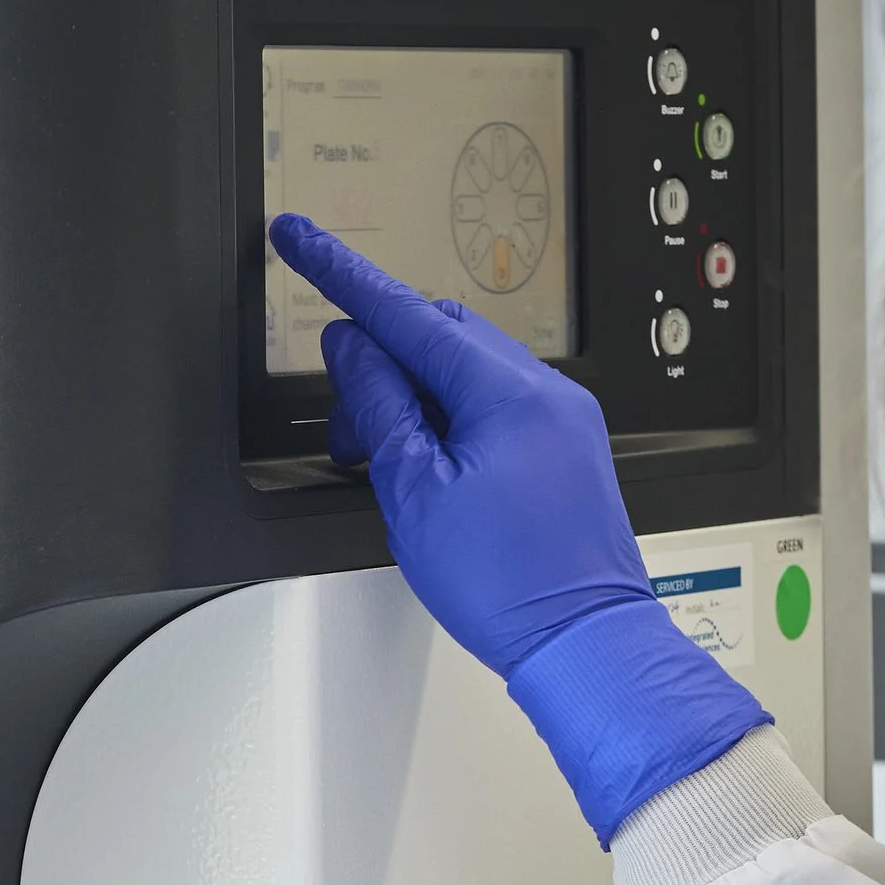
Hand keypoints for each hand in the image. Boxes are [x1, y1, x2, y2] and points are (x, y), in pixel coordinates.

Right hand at [268, 214, 769, 846]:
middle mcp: (546, 391)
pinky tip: (433, 468)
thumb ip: (378, 406)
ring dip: (416, 399)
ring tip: (390, 465)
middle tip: (347, 427)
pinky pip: (499, 404)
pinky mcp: (569, 448)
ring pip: (469, 371)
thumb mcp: (414, 493)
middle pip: (441, 335)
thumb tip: (354, 349)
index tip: (299, 240)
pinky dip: (454, 419)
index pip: (405, 313)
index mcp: (506, 391)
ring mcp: (565, 418)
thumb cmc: (508, 585)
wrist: (584, 643)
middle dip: (381, 364)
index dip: (342, 275)